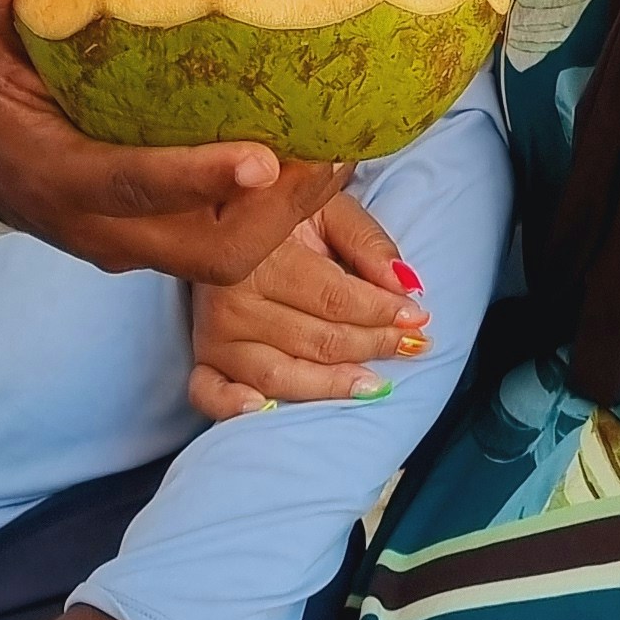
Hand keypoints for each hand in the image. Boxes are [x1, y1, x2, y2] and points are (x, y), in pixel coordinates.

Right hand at [0, 0, 350, 283]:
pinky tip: (317, 155)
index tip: (265, 159)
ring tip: (341, 151)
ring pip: (227, 259)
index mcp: (58, 177)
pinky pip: (224, 242)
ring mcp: (131, 244)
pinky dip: (275, 212)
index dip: (199, 178)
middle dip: (277, 217)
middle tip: (331, 152)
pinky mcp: (153, 241)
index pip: (135, 186)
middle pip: (207, 254)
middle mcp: (101, 228)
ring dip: (290, 217)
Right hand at [190, 185, 429, 416]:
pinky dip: (233, 407)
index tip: (417, 316)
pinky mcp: (202, 359)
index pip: (334, 298)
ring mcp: (214, 334)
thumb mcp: (327, 208)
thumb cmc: (282, 215)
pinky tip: (266, 410)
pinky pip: (210, 394)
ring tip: (373, 386)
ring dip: (330, 385)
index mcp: (261, 253)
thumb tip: (405, 283)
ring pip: (280, 374)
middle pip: (316, 340)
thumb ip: (366, 242)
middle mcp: (233, 298)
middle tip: (412, 344)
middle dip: (371, 344)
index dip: (381, 311)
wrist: (222, 216)